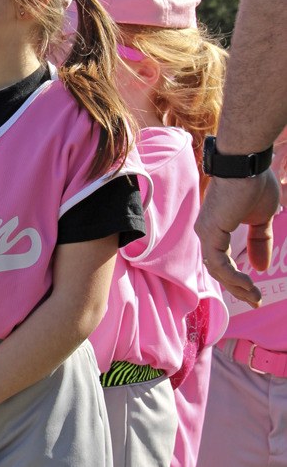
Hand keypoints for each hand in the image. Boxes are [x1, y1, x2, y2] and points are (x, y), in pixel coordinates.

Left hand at [195, 171, 279, 305]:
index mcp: (216, 229)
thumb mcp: (261, 220)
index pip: (222, 262)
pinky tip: (248, 284)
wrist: (248, 165)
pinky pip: (218, 264)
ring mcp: (206, 232)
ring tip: (255, 296)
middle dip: (237, 288)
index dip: (238, 280)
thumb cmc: (254, 184)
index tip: (255, 292)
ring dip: (237, 286)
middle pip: (218, 270)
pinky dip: (233, 277)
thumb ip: (259, 242)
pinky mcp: (210, 232)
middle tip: (255, 300)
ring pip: (217, 271)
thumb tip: (261, 267)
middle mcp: (206, 232)